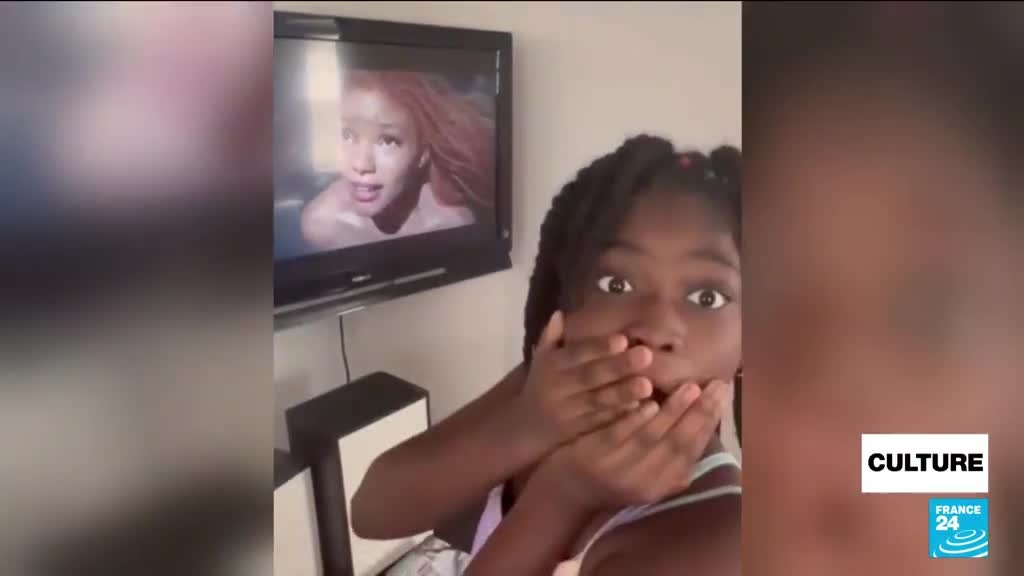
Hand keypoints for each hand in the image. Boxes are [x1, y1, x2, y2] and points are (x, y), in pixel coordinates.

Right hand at [514, 311, 655, 452]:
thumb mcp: (540, 360)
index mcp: (551, 365)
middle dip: (618, 366)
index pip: (576, 354)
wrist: (523, 428)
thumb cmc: (540, 385)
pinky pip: (600, 424)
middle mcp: (558, 387)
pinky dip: (620, 417)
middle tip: (646, 355)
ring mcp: (568, 412)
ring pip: (598, 401)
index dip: (598, 347)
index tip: (624, 339)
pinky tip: (642, 409)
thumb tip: (559, 313)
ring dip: (623, 393)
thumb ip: (550, 338)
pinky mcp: (577, 432)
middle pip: (590, 376)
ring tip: (649, 385)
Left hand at [535, 379, 731, 512]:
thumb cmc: (612, 476)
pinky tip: (650, 402)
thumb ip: (673, 462)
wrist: (566, 491)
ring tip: (691, 387)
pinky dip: (637, 419)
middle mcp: (646, 482)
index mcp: (662, 484)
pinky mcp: (595, 457)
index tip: (725, 394)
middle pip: (679, 444)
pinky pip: (620, 436)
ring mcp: (620, 470)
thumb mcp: (646, 476)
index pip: (694, 451)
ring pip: (653, 438)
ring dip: (674, 413)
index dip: (711, 422)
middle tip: (717, 385)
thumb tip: (707, 436)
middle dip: (701, 414)